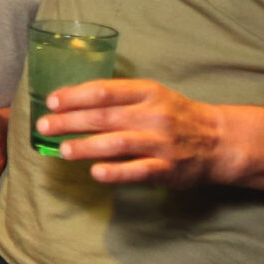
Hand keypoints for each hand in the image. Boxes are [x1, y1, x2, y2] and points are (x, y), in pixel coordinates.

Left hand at [36, 79, 229, 188]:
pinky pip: (138, 170)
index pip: (104, 90)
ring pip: (117, 143)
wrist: (219, 140)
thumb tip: (73, 103)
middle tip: (44, 126)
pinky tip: (95, 172)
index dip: (75, 96)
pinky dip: (115, 172)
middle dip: (70, 121)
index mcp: (147, 92)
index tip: (51, 102)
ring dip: (86, 146)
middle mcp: (153, 115)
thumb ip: (120, 99)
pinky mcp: (167, 168)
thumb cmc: (177, 116)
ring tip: (63, 150)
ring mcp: (161, 142)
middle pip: (104, 116)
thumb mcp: (152, 97)